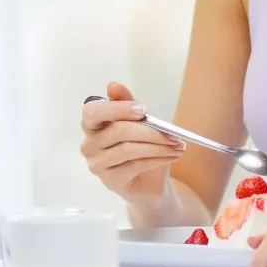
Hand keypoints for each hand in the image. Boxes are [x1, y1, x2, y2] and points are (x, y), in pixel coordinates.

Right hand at [79, 80, 184, 208]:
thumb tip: (113, 85)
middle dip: (150, 131)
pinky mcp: (109, 181)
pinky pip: (135, 165)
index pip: (93, 111)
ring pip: (129, 149)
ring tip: (177, 146)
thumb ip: (127, 104)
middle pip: (118, 131)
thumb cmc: (141, 147)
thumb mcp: (139, 122)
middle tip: (173, 133)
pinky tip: (171, 156)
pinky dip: (157, 159)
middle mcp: (89, 144)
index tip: (143, 109)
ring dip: (158, 146)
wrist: (150, 181)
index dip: (117, 109)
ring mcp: (97, 164)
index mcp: (92, 124)